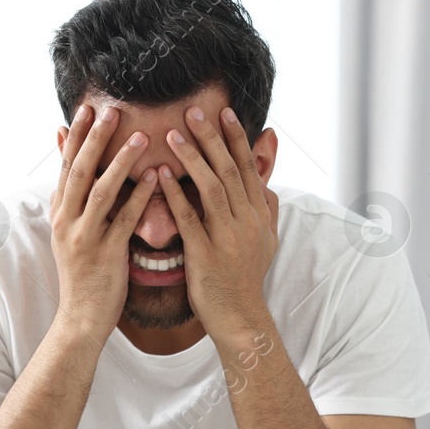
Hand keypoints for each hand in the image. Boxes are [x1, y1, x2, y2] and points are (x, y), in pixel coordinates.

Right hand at [50, 104, 159, 338]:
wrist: (80, 318)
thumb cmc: (82, 274)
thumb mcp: (68, 234)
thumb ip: (70, 202)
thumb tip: (64, 177)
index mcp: (60, 213)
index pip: (66, 166)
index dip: (76, 136)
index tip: (87, 108)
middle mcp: (67, 221)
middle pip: (79, 171)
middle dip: (94, 139)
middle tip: (111, 110)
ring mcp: (85, 238)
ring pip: (100, 191)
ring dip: (119, 162)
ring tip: (139, 136)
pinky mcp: (106, 254)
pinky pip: (124, 219)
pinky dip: (139, 196)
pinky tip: (153, 177)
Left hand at [157, 105, 278, 335]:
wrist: (240, 317)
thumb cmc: (247, 279)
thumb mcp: (268, 243)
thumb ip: (268, 212)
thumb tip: (269, 187)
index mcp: (258, 215)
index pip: (247, 168)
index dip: (236, 139)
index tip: (224, 113)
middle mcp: (246, 222)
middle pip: (229, 170)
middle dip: (211, 138)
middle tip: (192, 111)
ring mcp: (227, 237)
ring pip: (211, 189)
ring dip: (192, 159)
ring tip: (171, 135)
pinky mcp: (205, 254)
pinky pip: (189, 219)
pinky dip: (175, 195)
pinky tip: (161, 175)